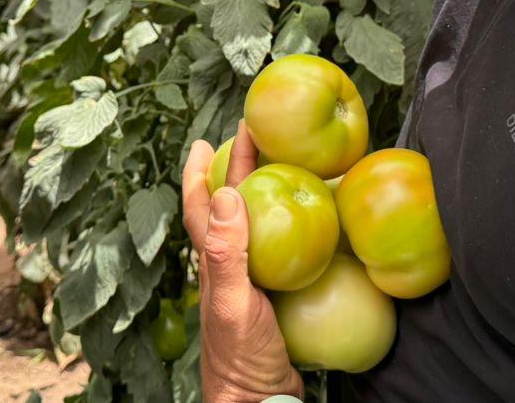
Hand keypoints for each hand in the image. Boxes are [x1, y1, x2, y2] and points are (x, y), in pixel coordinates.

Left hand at [182, 123, 303, 402]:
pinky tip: (313, 226)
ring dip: (262, 194)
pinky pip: (282, 252)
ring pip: (255, 225)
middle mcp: (228, 266)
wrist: (259, 400)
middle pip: (227, 206)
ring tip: (280, 167)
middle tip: (249, 137)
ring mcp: (250, 282)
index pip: (202, 205)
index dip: (202, 170)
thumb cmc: (242, 356)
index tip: (208, 137)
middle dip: (235, 170)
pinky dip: (293, 229)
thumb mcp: (234, 301)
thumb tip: (226, 192)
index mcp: (213, 261)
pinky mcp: (274, 297)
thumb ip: (228, 250)